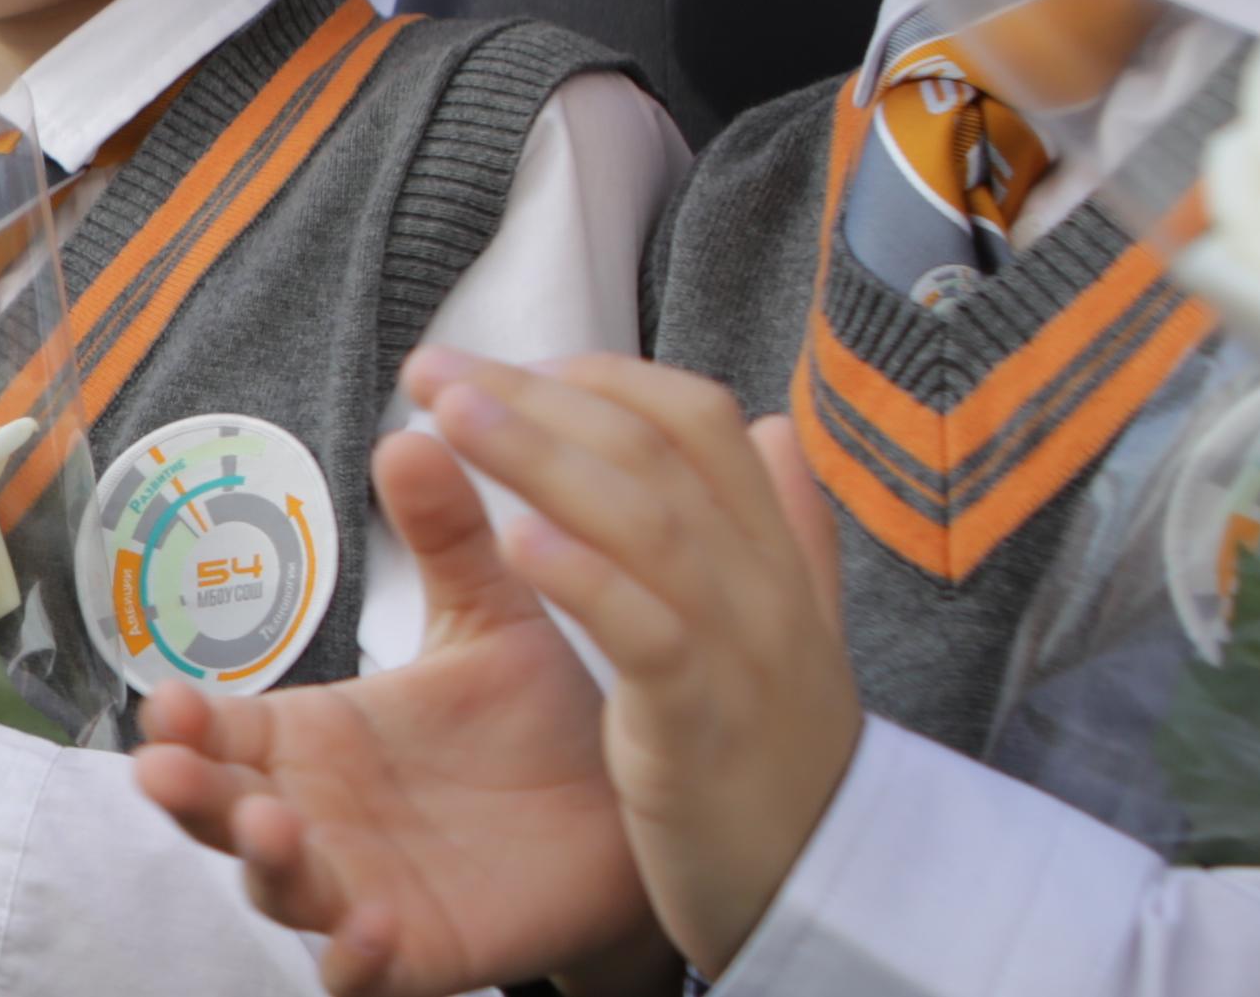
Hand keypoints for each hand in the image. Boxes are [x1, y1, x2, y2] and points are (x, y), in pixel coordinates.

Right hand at [133, 428, 670, 996]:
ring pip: (278, 892)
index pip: (221, 731)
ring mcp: (357, 888)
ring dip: (265, 867)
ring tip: (277, 832)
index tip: (168, 701)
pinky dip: (351, 960)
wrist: (633, 812)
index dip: (185, 722)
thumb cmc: (538, 719)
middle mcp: (318, 816)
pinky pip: (361, 972)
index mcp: (314, 738)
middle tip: (168, 770)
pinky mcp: (415, 952)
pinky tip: (367, 931)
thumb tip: (413, 433)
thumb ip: (450, 535)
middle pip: (219, 813)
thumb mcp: (491, 616)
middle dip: (187, 796)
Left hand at [406, 350, 861, 979]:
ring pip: (649, 520)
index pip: (694, 418)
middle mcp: (764, 584)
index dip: (595, 377)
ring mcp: (740, 652)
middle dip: (537, 395)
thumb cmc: (781, 757)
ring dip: (540, 456)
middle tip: (433, 367)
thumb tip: (776, 429)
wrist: (826, 893)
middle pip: (655, 449)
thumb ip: (785, 530)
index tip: (500, 366)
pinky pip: (649, 633)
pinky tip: (515, 542)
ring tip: (450, 414)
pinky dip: (586, 577)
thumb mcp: (790, 633)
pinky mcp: (702, 726)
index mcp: (774, 552)